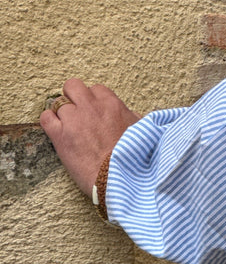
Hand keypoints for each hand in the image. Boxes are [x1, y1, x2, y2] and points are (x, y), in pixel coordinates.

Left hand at [39, 78, 141, 196]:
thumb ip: (131, 118)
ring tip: (67, 126)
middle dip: (73, 96)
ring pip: (57, 102)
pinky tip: (56, 130)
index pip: (96, 89)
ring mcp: (73, 120)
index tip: (94, 110)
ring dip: (61, 113)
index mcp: (112, 105)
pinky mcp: (59, 136)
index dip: (93, 100)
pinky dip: (49, 121)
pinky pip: (46, 118)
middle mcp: (91, 107)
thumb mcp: (140, 131)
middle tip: (76, 111)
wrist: (119, 177)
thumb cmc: (132, 157)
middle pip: (73, 86)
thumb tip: (129, 115)